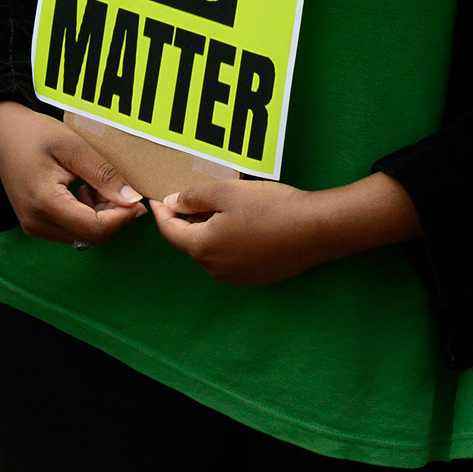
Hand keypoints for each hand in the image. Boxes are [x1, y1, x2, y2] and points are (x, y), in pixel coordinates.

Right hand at [0, 100, 144, 245]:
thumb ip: (102, 175)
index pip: (95, 228)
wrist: (0, 130)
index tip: (138, 200)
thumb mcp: (73, 147)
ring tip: (97, 185)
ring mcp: (33, 226)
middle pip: (91, 236)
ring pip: (82, 236)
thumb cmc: (34, 133)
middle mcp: (36, 222)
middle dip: (113, 216)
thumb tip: (132, 200)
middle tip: (120, 188)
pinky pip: (70, 230)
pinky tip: (83, 190)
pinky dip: (86, 216)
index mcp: (44, 202)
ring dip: (100, 216)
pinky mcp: (34, 224)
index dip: (122, 218)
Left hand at [148, 172, 420, 286]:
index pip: (171, 233)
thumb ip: (192, 198)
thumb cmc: (269, 207)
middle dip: (186, 222)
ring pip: (212, 251)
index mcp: (203, 249)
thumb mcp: (225, 193)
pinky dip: (227, 242)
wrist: (317, 229)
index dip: (161, 214)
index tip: (155, 200)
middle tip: (188, 199)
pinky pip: (231, 258)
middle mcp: (216, 270)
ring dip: (207, 232)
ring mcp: (238, 278)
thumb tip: (171, 205)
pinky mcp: (258, 278)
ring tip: (215, 209)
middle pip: (191, 243)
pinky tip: (239, 225)